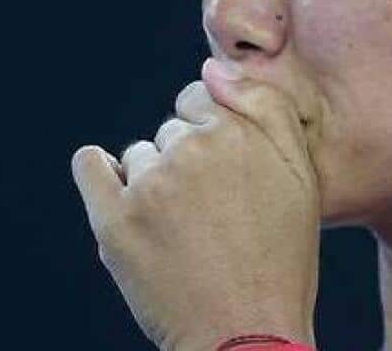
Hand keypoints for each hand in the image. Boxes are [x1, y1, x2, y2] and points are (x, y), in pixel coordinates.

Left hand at [71, 58, 320, 350]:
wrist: (245, 335)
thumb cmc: (281, 260)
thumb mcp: (301, 177)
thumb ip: (267, 108)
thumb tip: (213, 67)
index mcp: (241, 133)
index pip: (201, 96)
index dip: (214, 134)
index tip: (225, 174)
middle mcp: (193, 150)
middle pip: (172, 130)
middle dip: (187, 162)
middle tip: (212, 213)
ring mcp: (149, 185)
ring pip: (139, 155)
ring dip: (154, 182)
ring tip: (183, 230)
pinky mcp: (114, 220)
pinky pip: (90, 167)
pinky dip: (99, 174)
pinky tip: (118, 195)